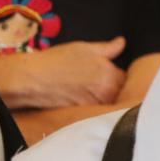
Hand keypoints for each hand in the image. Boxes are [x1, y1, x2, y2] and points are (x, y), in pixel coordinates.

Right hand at [0, 37, 126, 109]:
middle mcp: (106, 95)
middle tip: (92, 81)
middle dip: (110, 88)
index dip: (116, 74)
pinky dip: (88, 106)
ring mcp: (95, 108)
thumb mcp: (84, 48)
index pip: (127, 79)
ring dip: (100, 98)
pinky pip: (93, 111)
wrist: (32, 79)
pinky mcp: (83, 117)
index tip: (105, 72)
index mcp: (111, 77)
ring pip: (106, 103)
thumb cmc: (56, 61)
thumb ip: (108, 48)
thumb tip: (122, 43)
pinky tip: (76, 97)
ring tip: (82, 89)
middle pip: (119, 93)